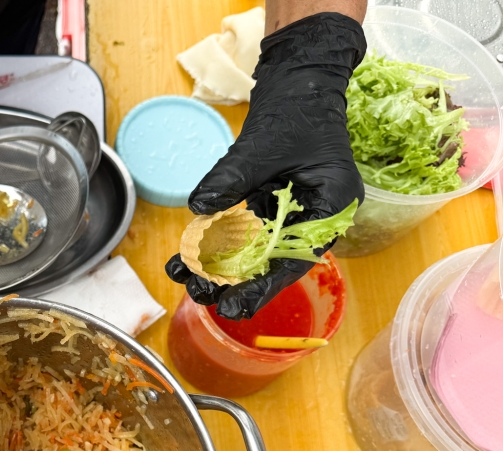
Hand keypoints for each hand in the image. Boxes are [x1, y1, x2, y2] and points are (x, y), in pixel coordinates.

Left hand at [166, 12, 365, 319]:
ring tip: (183, 277)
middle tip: (199, 293)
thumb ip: (231, 177)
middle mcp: (314, 216)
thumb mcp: (262, 145)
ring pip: (253, 249)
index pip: (295, 260)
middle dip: (233, 279)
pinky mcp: (271, 204)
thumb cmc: (295, 108)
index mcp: (331, 207)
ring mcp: (292, 211)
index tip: (233, 307)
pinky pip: (242, 231)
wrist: (298, 79)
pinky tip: (185, 255)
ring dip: (218, 264)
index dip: (262, 287)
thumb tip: (198, 206)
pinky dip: (216, 241)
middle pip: (271, 261)